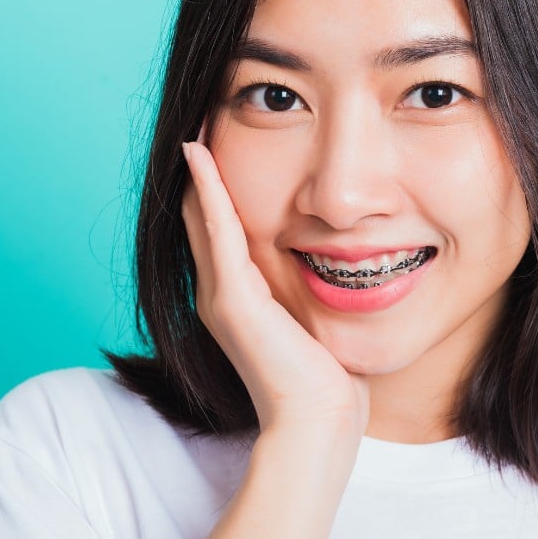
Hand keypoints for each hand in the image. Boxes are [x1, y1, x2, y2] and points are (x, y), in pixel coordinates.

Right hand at [180, 139, 368, 435]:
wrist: (319, 421)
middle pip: (201, 215)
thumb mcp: (316, 316)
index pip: (220, 224)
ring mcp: (220, 295)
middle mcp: (219, 291)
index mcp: (239, 294)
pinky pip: (217, 232)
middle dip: (202, 169)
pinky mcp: (231, 300)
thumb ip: (311, 285)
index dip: (218, 182)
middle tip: (203, 116)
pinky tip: (201, 154)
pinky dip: (207, 190)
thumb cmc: (328, 376)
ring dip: (198, 170)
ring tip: (195, 123)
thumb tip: (342, 253)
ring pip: (200, 216)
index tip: (225, 135)